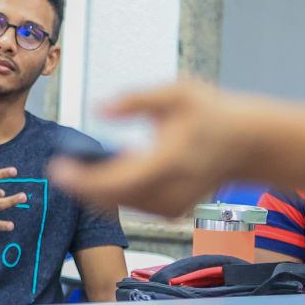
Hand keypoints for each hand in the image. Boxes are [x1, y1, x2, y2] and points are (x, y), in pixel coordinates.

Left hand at [49, 82, 251, 218]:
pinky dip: (113, 192)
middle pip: (111, 200)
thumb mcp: (178, 92)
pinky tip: (106, 173)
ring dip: (94, 190)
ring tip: (79, 166)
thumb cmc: (212, 114)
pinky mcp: (171, 212)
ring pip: (119, 206)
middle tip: (62, 165)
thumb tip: (98, 107)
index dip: (82, 179)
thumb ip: (136, 99)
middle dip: (81, 185)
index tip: (58, 167)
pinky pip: (131, 206)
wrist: (246, 144)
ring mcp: (172, 207)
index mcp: (170, 162)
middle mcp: (171, 191)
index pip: (116, 181)